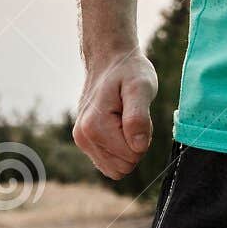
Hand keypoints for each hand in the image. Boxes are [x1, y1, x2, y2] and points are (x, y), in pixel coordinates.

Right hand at [72, 47, 157, 179]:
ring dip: (128, 146)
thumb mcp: (141, 87)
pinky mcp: (85, 141)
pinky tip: (119, 124)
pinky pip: (110, 162)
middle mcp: (83, 137)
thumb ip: (138, 117)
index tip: (137, 113)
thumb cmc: (129, 71)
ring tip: (126, 118)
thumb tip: (138, 147)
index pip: (132, 157)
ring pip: (117, 167)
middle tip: (133, 115)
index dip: (143, 137)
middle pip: (124, 166)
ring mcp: (82, 141)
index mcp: (95, 127)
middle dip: (135, 144)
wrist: (110, 60)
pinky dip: (120, 147)